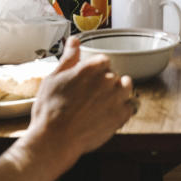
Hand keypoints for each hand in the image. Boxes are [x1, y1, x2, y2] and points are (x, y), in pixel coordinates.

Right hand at [29, 36, 134, 158]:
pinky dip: (122, 110)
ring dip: (117, 93)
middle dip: (104, 83)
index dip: (95, 71)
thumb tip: (74, 41)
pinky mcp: (122, 115)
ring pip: (125, 87)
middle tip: (89, 97)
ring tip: (101, 104)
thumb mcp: (53, 78)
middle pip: (113, 75)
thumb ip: (69, 58)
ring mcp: (117, 97)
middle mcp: (107, 79)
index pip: (103, 61)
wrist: (55, 139)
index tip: (87, 81)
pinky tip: (108, 115)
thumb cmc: (50, 110)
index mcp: (92, 67)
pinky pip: (130, 107)